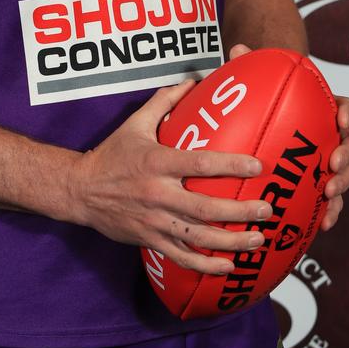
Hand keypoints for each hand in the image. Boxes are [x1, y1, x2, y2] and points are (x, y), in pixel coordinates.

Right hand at [70, 80, 271, 275]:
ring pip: (198, 237)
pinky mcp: (151, 239)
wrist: (81, 190)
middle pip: (206, 207)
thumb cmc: (112, 154)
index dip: (230, 165)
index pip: (199, 163)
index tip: (257, 166)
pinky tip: (228, 266)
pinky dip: (206, 265)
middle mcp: (158, 193)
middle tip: (267, 209)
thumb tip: (191, 81)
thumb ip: (163, 102)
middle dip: (240, 211)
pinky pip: (182, 257)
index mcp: (158, 162)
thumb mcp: (135, 123)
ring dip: (231, 242)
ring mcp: (155, 220)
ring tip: (258, 239)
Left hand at [228, 44, 348, 231]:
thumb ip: (251, 67)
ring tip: (328, 194)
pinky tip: (323, 223)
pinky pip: (332, 200)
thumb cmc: (268, 106)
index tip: (339, 118)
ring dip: (342, 185)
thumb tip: (238, 48)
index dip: (347, 112)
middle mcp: (332, 138)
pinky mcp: (320, 186)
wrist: (268, 128)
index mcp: (324, 111)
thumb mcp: (259, 87)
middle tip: (332, 163)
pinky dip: (331, 211)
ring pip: (346, 174)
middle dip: (347, 155)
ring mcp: (329, 163)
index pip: (345, 107)